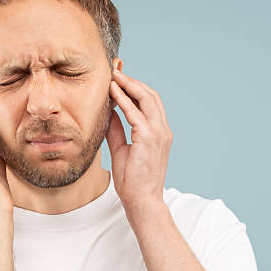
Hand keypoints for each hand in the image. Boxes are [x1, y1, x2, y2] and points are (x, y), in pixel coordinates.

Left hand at [106, 68, 172, 217]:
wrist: (142, 201)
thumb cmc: (133, 180)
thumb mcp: (121, 148)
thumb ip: (116, 129)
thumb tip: (108, 111)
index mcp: (158, 132)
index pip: (149, 102)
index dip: (134, 87)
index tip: (119, 78)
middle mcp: (162, 130)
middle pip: (150, 95)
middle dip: (132, 80)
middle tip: (115, 70)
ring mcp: (159, 133)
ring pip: (146, 98)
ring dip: (129, 84)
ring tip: (113, 75)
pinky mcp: (150, 138)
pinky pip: (136, 113)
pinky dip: (124, 99)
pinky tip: (112, 91)